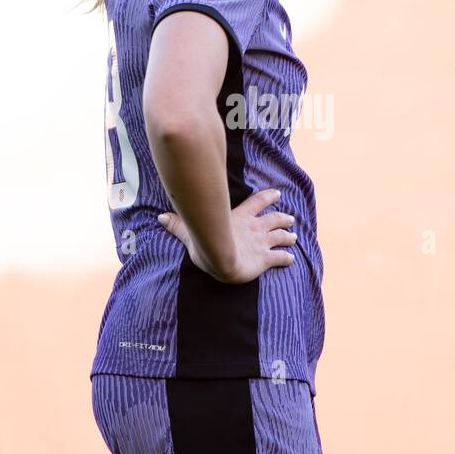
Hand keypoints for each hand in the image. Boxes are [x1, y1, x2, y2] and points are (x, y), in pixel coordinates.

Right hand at [157, 188, 296, 283]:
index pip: (258, 202)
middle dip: (283, 218)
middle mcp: (255, 228)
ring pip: (281, 236)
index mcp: (241, 218)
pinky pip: (279, 258)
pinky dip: (287, 258)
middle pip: (274, 219)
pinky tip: (291, 259)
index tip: (278, 194)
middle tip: (291, 218)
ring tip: (294, 236)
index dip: (269, 197)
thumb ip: (178, 225)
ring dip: (288, 236)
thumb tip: (160, 217)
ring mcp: (261, 243)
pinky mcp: (265, 259)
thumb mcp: (191, 232)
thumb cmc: (206, 244)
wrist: (221, 259)